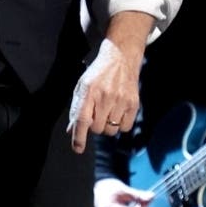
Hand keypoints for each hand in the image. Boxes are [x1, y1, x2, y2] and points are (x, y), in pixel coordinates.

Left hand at [67, 38, 139, 152]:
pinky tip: (118, 111)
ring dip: (107, 125)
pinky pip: (125, 128)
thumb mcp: (82, 86)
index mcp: (88, 91)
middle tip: (96, 112)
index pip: (82, 119)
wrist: (121, 57)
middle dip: (94, 125)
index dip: (79, 137)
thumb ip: (76, 108)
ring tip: (108, 109)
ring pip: (111, 130)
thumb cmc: (98, 73)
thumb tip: (71, 130)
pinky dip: (120, 125)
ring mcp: (121, 100)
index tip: (78, 149)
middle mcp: (105, 96)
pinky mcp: (134, 103)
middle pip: (97, 129)